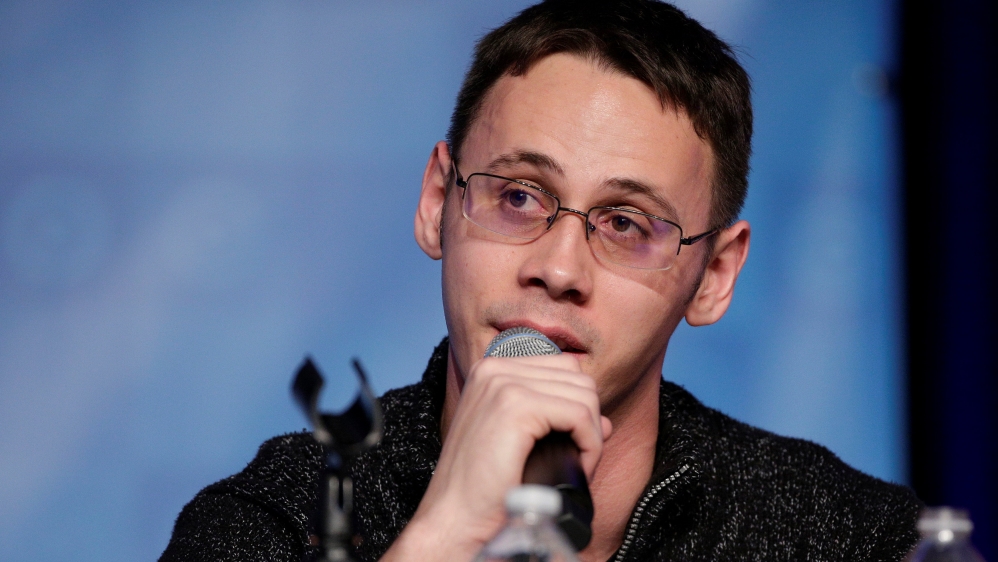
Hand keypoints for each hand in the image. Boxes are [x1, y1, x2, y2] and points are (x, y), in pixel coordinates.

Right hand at [381, 354, 611, 560]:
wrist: (455, 519)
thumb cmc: (483, 488)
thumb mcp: (519, 442)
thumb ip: (557, 420)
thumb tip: (605, 422)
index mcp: (490, 370)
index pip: (563, 367)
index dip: (578, 406)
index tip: (572, 444)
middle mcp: (494, 368)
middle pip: (577, 377)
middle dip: (589, 420)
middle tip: (579, 458)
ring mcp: (503, 384)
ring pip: (584, 394)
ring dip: (591, 435)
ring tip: (577, 465)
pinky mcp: (516, 406)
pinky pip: (580, 415)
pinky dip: (590, 445)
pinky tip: (579, 467)